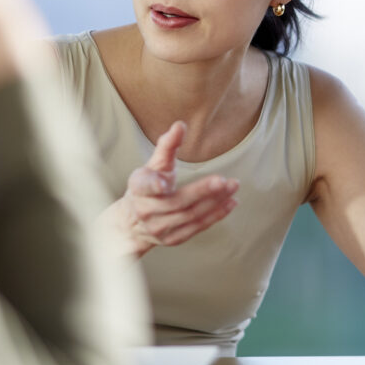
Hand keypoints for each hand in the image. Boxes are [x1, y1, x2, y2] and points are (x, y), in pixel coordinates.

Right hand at [114, 122, 238, 257]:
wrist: (130, 224)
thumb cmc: (145, 188)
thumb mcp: (152, 165)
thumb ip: (167, 146)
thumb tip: (180, 125)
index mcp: (138, 189)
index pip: (144, 186)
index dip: (153, 185)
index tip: (163, 184)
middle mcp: (146, 211)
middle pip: (176, 202)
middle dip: (200, 191)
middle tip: (222, 180)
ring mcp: (159, 228)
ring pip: (191, 215)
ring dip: (215, 201)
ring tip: (233, 186)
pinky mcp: (173, 239)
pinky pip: (197, 227)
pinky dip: (216, 215)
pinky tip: (231, 202)